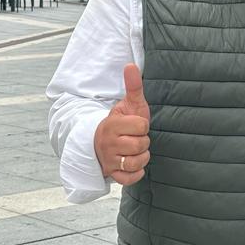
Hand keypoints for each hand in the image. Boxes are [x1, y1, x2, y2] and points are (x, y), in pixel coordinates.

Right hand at [94, 63, 150, 184]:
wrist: (102, 141)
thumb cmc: (122, 122)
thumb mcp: (129, 104)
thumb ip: (133, 86)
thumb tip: (131, 65)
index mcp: (112, 124)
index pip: (141, 126)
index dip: (143, 126)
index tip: (135, 125)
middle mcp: (108, 143)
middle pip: (140, 145)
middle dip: (143, 142)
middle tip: (135, 139)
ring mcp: (109, 160)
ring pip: (136, 163)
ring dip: (142, 158)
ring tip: (135, 151)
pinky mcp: (112, 174)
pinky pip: (129, 179)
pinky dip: (136, 174)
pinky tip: (134, 164)